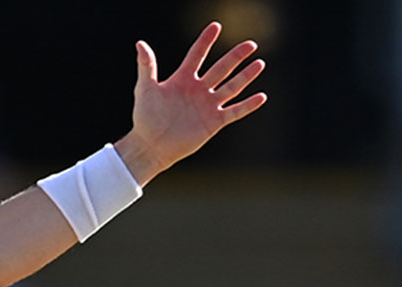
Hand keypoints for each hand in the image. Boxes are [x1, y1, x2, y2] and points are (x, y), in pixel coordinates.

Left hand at [115, 22, 266, 183]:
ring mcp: (208, 105)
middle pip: (221, 69)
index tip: (216, 26)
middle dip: (235, 56)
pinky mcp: (214, 122)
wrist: (151, 145)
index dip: (206, 41)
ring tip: (259, 63)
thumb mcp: (145, 89)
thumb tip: (140, 43)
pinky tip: (261, 96)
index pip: (197, 55)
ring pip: (232, 87)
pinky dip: (248, 105)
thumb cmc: (145, 117)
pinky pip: (235, 111)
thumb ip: (146, 66)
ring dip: (246, 76)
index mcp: (182, 79)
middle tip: (250, 44)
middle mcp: (198, 90)